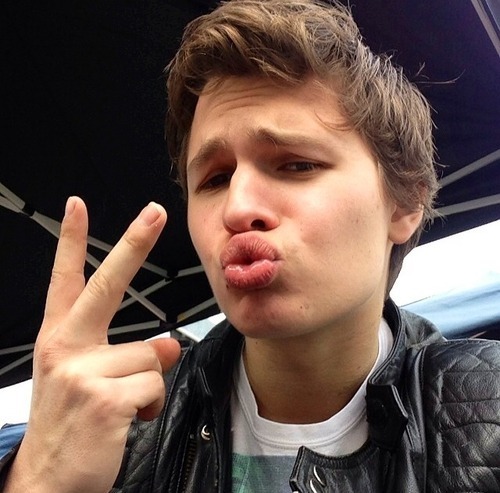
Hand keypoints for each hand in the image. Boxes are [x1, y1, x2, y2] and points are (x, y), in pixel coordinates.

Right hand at [4, 197, 180, 492]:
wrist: (47, 479)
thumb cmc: (72, 422)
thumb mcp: (89, 381)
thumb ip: (128, 354)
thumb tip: (168, 343)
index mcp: (60, 338)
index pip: (66, 279)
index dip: (72, 240)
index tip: (78, 205)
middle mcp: (65, 346)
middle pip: (108, 284)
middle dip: (134, 242)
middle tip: (156, 211)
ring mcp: (81, 371)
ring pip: (152, 355)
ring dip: (147, 385)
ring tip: (121, 408)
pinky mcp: (103, 398)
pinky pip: (154, 385)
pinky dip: (150, 406)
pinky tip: (126, 422)